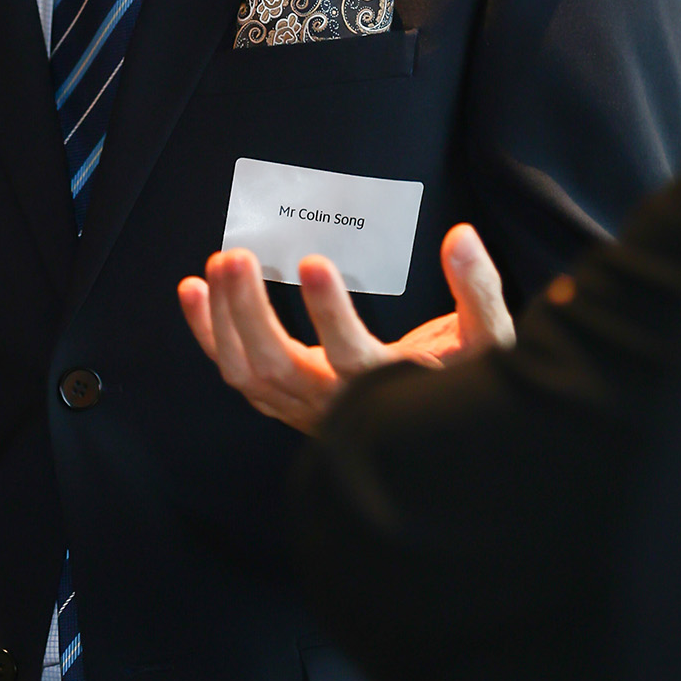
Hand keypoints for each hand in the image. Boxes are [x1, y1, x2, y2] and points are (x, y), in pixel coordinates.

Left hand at [177, 223, 513, 434]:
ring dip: (225, 317)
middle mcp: (337, 406)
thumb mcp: (487, 341)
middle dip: (250, 310)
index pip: (351, 355)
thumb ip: (477, 291)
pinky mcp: (281, 401)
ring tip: (220, 261)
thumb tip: (460, 238)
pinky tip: (193, 289)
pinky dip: (208, 333)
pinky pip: (234, 372)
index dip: (330, 312)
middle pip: (279, 365)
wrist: (434, 441)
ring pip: (248, 372)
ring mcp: (303, 407)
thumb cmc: (460, 383)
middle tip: (238, 255)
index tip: (314, 262)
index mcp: (387, 389)